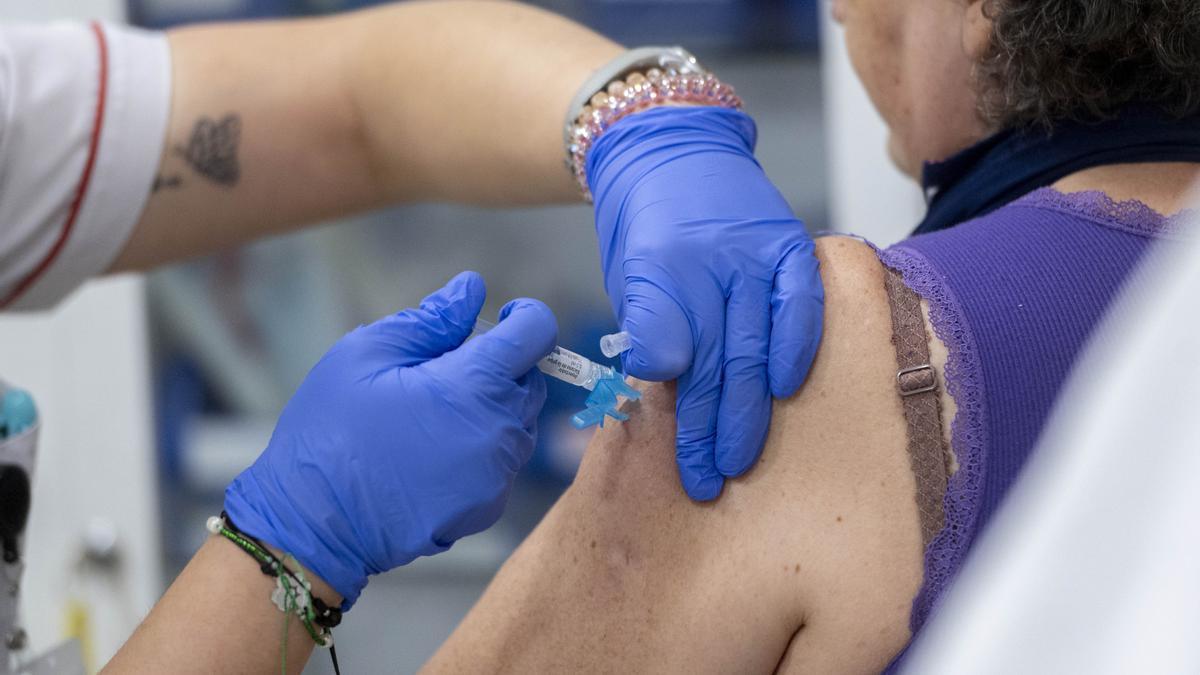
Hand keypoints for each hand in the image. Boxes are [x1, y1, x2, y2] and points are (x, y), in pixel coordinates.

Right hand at [224, 271, 555, 608]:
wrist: (313, 525)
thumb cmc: (331, 431)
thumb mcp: (367, 355)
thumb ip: (430, 319)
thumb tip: (471, 289)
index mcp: (475, 384)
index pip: (537, 332)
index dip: (525, 316)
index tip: (504, 316)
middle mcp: (501, 431)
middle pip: (529, 380)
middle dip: (501, 365)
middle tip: (444, 370)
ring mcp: (498, 475)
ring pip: (518, 423)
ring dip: (491, 408)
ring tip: (433, 415)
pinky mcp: (488, 508)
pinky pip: (500, 463)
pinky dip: (480, 449)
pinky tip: (432, 454)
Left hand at [588, 106, 822, 500]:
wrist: (669, 146)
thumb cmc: (644, 223)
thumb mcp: (628, 273)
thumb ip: (648, 324)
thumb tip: (661, 379)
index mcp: (657, 269)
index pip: (668, 353)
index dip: (675, 412)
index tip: (675, 460)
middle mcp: (710, 260)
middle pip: (714, 360)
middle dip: (709, 427)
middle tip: (706, 481)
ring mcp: (755, 251)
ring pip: (754, 343)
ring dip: (749, 407)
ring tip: (740, 459)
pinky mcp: (789, 243)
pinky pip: (800, 302)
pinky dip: (796, 346)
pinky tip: (787, 386)